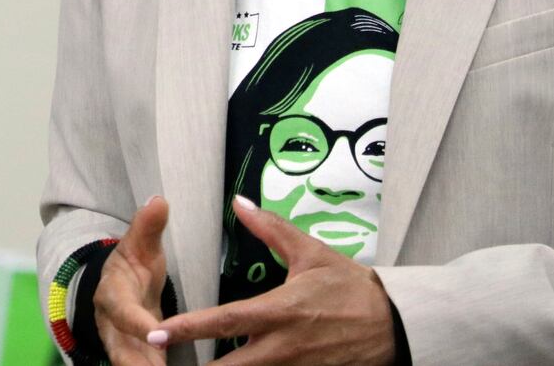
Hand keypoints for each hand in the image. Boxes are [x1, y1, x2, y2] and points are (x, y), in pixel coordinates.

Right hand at [92, 195, 171, 364]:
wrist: (118, 290)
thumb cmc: (133, 268)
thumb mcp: (140, 246)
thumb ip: (148, 227)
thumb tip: (158, 200)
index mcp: (113, 297)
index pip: (123, 312)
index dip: (139, 325)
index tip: (157, 336)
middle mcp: (113, 327)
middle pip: (121, 352)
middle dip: (138, 365)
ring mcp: (122, 347)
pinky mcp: (135, 361)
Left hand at [147, 196, 395, 365]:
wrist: (395, 324)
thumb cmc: (351, 286)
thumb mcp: (311, 252)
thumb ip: (270, 229)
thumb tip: (239, 203)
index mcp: (279, 311)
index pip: (224, 321)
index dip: (188, 329)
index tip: (158, 333)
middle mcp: (282, 347)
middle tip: (162, 362)